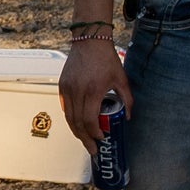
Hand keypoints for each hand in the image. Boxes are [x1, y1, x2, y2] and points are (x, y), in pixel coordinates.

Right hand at [60, 39, 130, 154]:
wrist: (89, 41)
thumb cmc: (106, 58)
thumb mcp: (121, 79)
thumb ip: (127, 99)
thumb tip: (127, 117)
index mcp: (93, 90)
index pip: (90, 120)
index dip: (95, 133)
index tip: (102, 138)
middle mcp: (77, 91)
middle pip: (77, 123)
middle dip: (85, 138)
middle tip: (92, 149)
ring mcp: (67, 88)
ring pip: (68, 117)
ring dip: (76, 131)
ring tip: (84, 140)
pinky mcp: (62, 86)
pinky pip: (65, 107)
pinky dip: (70, 118)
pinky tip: (78, 124)